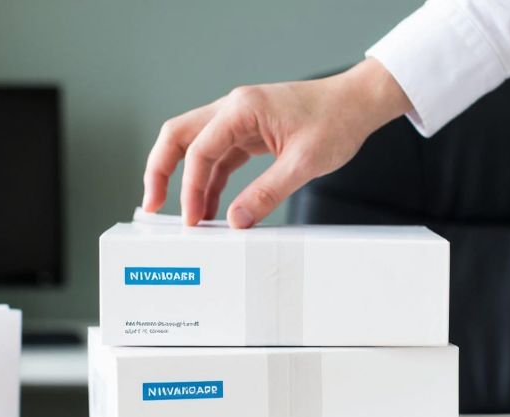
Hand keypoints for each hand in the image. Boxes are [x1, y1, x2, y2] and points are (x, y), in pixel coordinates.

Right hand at [142, 58, 411, 227]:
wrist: (357, 104)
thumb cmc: (336, 121)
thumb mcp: (304, 164)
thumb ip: (268, 193)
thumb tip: (239, 220)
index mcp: (242, 109)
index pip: (200, 150)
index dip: (189, 188)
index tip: (191, 218)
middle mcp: (234, 109)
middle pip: (179, 137)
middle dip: (161, 171)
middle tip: (152, 204)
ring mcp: (240, 119)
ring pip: (197, 147)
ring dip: (187, 179)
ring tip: (187, 216)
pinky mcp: (250, 132)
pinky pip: (221, 156)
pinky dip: (212, 180)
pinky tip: (212, 205)